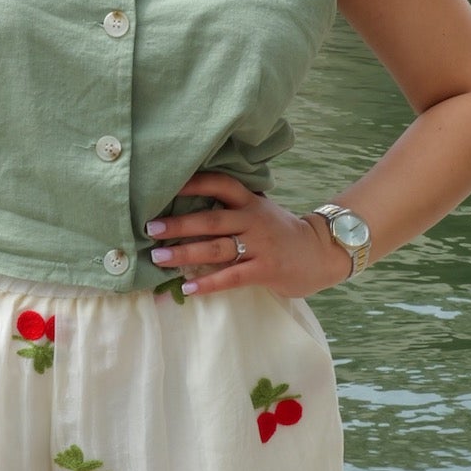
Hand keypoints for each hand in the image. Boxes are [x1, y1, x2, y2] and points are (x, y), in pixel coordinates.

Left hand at [144, 169, 349, 299]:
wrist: (321, 253)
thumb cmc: (281, 233)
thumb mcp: (260, 211)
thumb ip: (233, 208)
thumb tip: (188, 206)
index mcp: (250, 202)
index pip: (221, 185)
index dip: (195, 183)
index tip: (167, 185)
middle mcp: (253, 220)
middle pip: (211, 220)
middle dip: (179, 224)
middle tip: (150, 227)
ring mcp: (260, 246)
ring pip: (217, 248)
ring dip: (185, 253)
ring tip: (158, 258)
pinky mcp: (265, 270)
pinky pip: (231, 277)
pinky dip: (208, 283)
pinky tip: (187, 288)